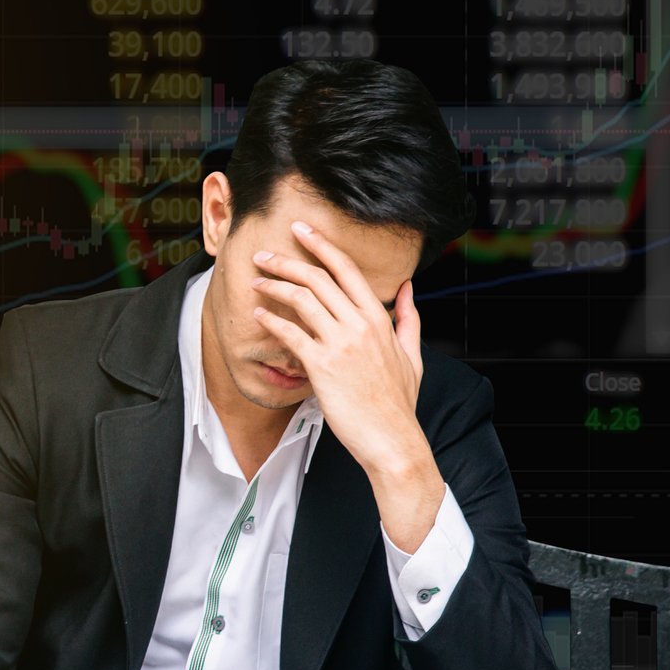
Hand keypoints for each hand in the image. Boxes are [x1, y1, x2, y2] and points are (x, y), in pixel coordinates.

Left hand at [250, 218, 429, 480]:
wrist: (392, 439)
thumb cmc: (398, 403)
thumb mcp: (412, 355)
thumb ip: (408, 318)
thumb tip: (407, 289)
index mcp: (379, 320)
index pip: (347, 270)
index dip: (322, 246)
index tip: (303, 230)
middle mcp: (360, 325)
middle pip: (318, 279)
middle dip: (287, 261)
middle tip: (264, 254)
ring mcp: (341, 344)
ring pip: (302, 300)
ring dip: (274, 286)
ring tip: (256, 281)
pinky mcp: (323, 366)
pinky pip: (291, 334)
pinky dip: (272, 320)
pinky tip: (260, 315)